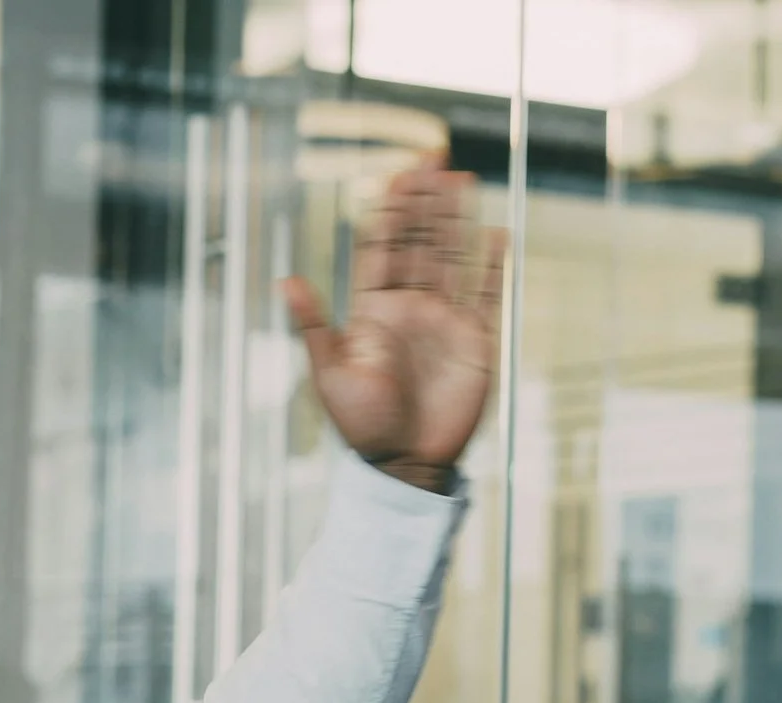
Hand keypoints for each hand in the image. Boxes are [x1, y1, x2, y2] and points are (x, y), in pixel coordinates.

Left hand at [282, 165, 507, 492]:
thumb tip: (285, 281)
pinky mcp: (475, 343)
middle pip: (419, 242)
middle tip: (431, 158)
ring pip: (451, 257)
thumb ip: (313, 325)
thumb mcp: (329, 374)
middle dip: (425, 202)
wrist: (404, 464)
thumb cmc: (361, 425)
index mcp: (373, 311)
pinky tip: (496, 234)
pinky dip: (492, 267)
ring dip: (456, 219)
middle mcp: (410, 309)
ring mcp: (444, 322)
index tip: (396, 175)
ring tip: (460, 178)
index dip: (390, 212)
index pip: (382, 248)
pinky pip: (487, 295)